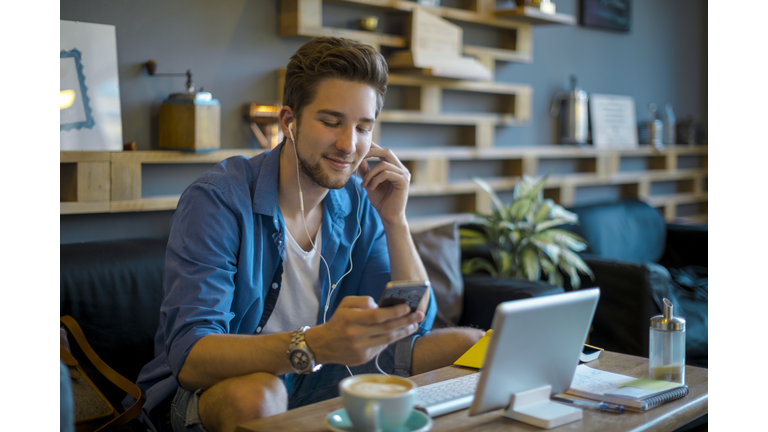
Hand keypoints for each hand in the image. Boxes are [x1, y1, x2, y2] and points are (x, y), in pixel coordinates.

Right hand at [305, 296, 423, 365]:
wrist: (323, 345)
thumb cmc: (338, 321)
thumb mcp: (345, 304)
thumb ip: (363, 301)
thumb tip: (380, 305)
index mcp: (351, 319)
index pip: (377, 316)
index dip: (394, 312)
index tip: (407, 307)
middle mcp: (356, 335)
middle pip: (387, 328)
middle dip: (406, 321)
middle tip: (419, 315)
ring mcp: (360, 348)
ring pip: (387, 339)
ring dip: (403, 332)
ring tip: (414, 325)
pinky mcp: (363, 358)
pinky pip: (381, 347)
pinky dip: (391, 339)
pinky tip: (399, 333)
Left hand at [358, 143, 409, 225]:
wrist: (389, 216)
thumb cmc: (381, 201)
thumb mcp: (370, 183)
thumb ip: (366, 172)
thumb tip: (360, 159)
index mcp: (394, 167)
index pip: (384, 152)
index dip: (373, 147)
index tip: (360, 149)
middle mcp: (401, 169)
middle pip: (387, 152)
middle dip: (372, 152)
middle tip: (360, 158)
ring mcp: (404, 174)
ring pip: (384, 165)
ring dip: (370, 174)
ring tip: (364, 184)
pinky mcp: (404, 181)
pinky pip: (387, 174)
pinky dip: (376, 179)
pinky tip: (371, 188)